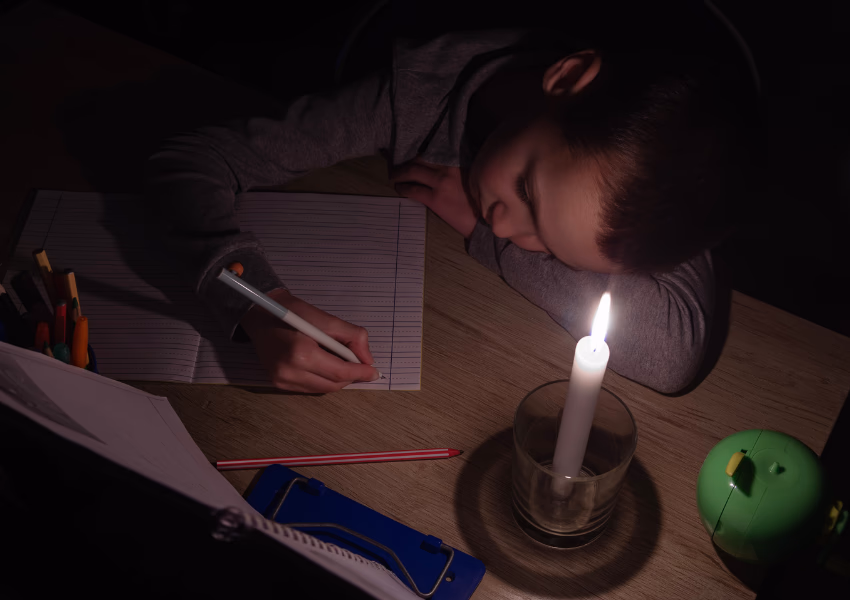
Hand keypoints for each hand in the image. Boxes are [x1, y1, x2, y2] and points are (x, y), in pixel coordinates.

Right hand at [240, 288, 379, 392]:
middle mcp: (290, 371)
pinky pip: (309, 388)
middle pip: (333, 385)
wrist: (259, 315)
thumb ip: (353, 338)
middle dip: (351, 377)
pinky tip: (324, 366)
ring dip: (337, 380)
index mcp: (302, 353)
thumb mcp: (327, 319)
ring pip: (322, 390)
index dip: (361, 373)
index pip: (340, 372)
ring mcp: (281, 380)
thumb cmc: (293, 312)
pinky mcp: (277, 383)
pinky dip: (322, 380)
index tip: (374, 371)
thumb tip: (368, 360)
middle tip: (361, 366)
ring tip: (341, 363)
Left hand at [390, 157, 478, 236]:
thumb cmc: (481, 202)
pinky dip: (403, 188)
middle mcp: (448, 169)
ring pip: (413, 172)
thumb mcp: (473, 179)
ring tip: (395, 177)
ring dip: (400, 173)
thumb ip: (458, 171)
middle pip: (420, 160)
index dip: (420, 155)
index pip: (433, 153)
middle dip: (407, 163)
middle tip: (399, 167)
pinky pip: (413, 190)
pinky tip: (399, 189)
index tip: (414, 158)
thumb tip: (441, 170)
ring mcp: (441, 183)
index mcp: (458, 163)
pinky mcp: (435, 199)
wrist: (486, 221)